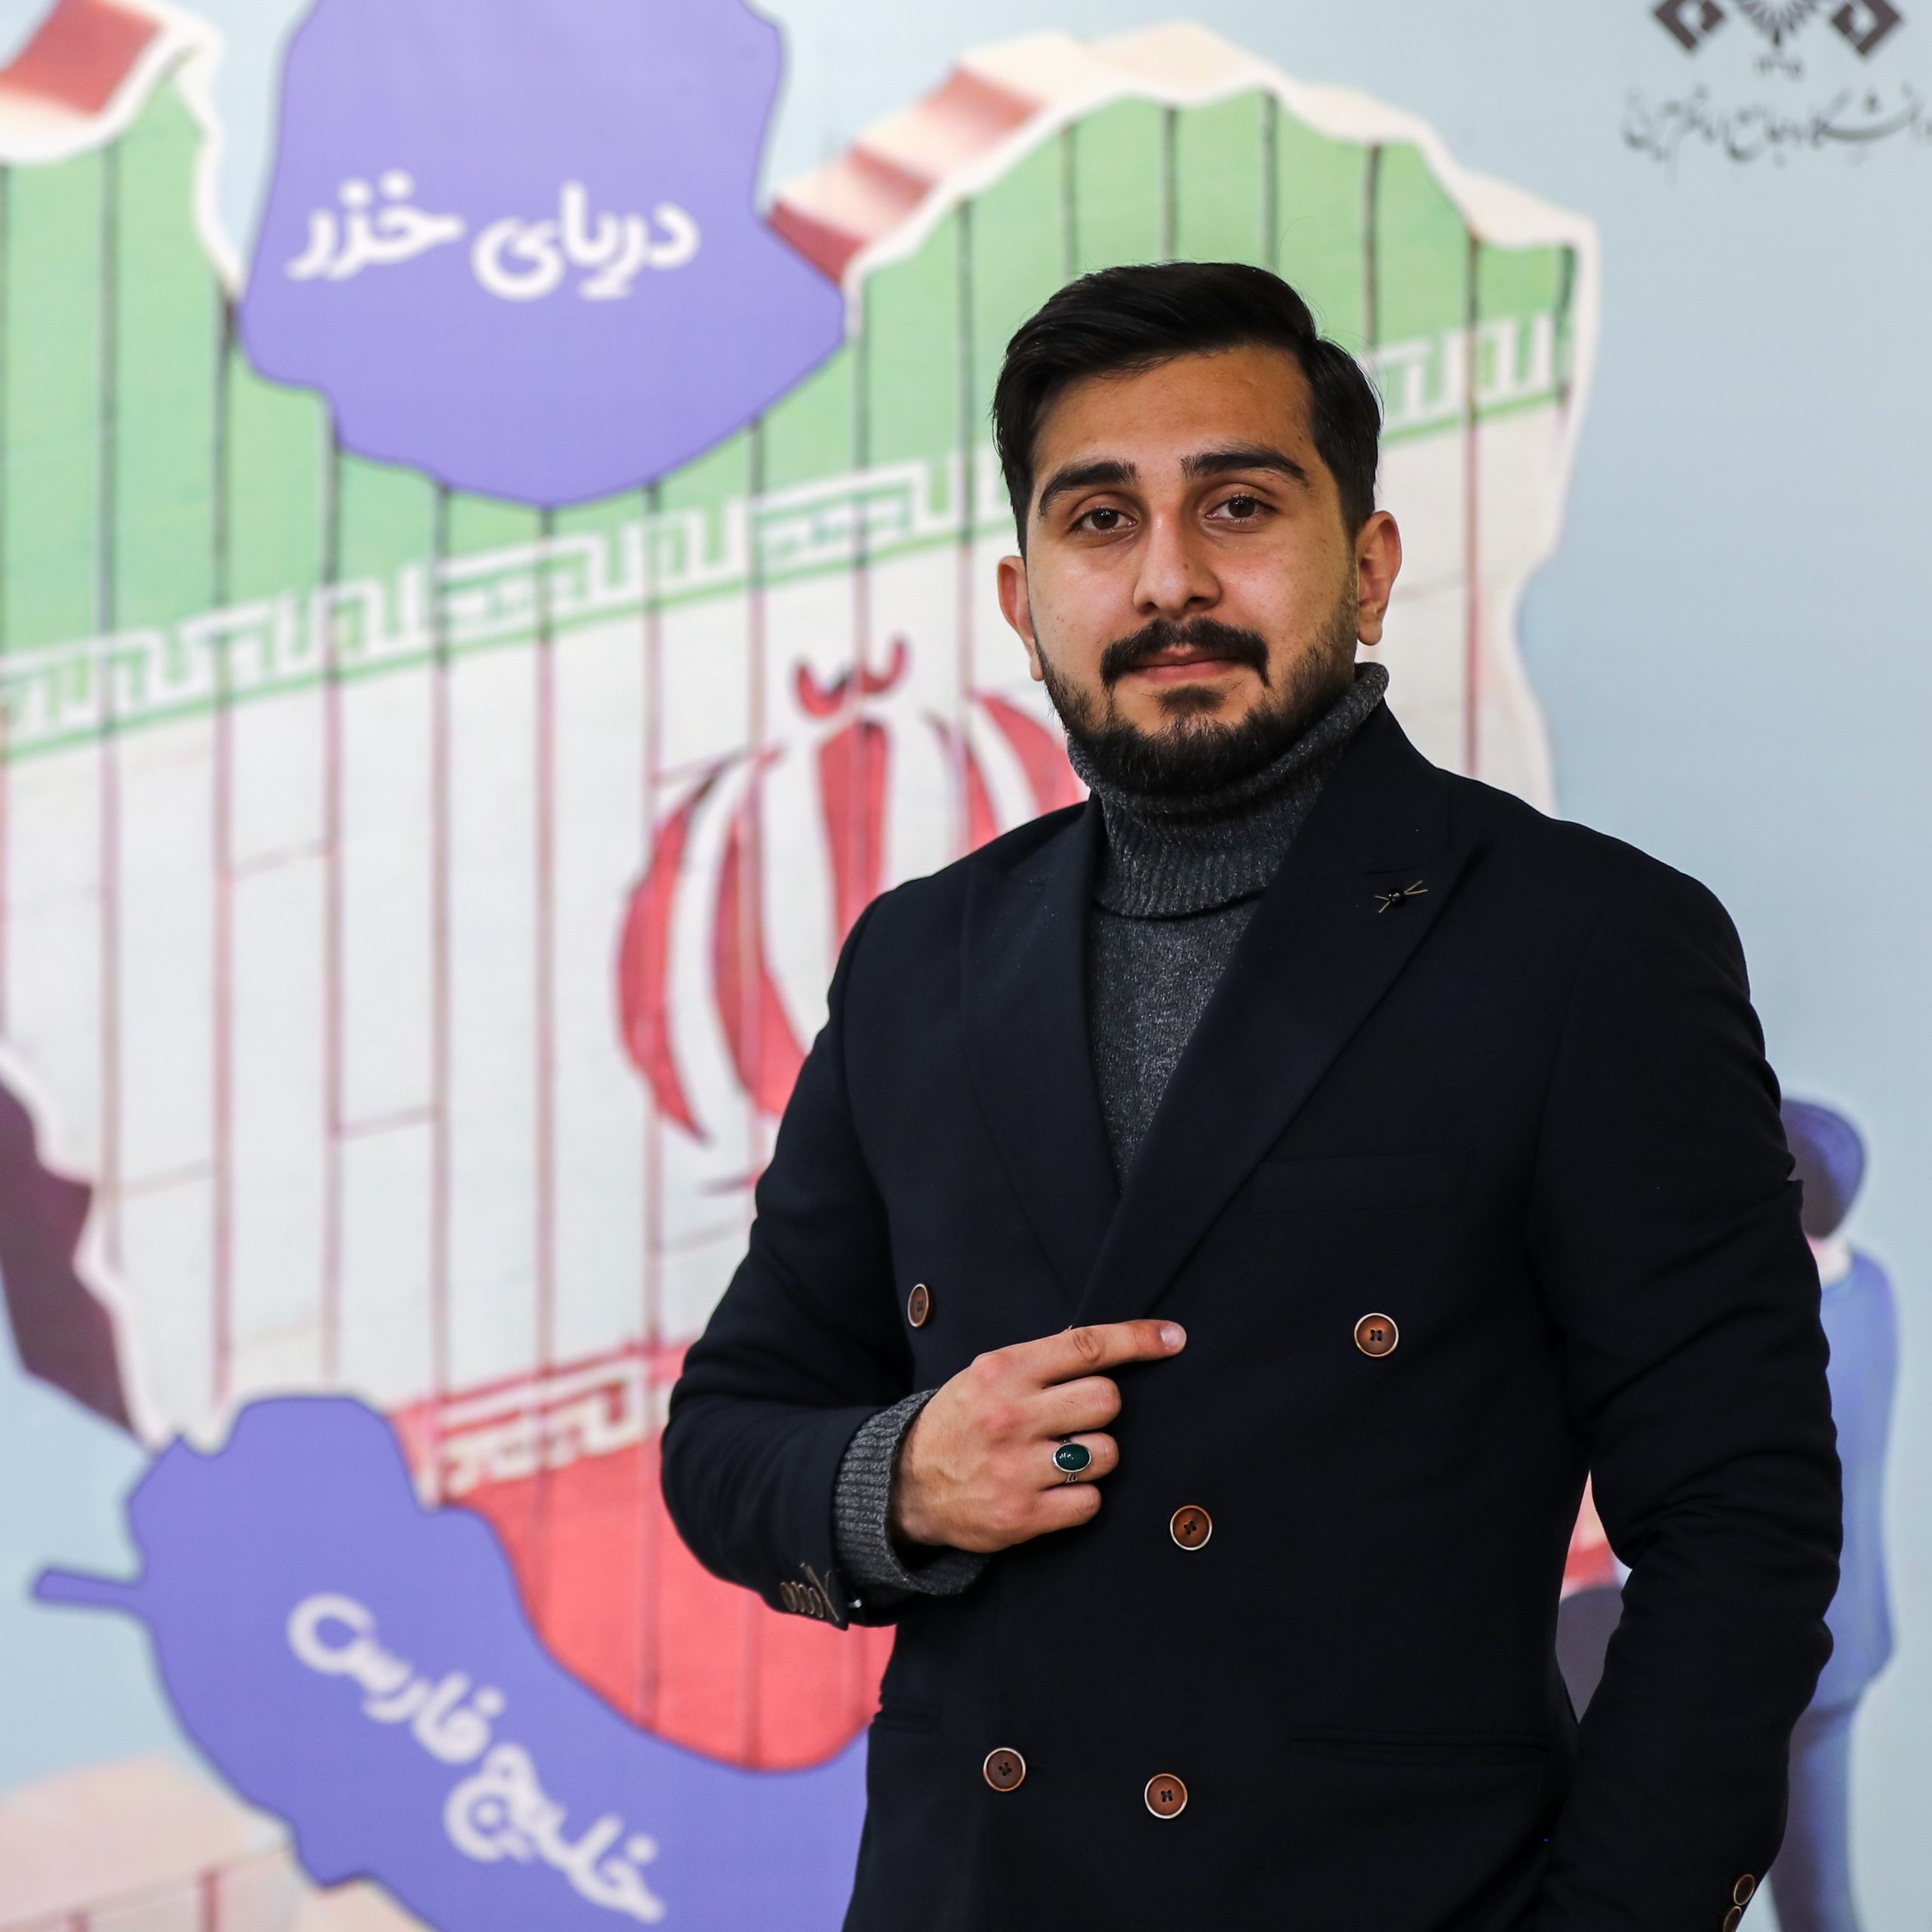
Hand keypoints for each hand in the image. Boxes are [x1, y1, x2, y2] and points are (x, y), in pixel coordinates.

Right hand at [891, 1320, 1186, 1554]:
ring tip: (1063, 1458)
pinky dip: (1081, 1498)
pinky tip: (1054, 1491)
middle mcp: (1011, 1416)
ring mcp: (1017, 1468)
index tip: (1174, 1338)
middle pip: (1107, 1400)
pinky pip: (1091, 1502)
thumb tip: (1107, 1344)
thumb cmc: (962, 1420)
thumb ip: (1042, 1361)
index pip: (1086, 1347)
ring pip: (1105, 1454)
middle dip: (1102, 1410)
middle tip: (1076, 1419)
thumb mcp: (988, 1374)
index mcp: (1004, 1371)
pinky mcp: (1023, 1515)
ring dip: (1095, 1456)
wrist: (908, 1484)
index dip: (1138, 1339)